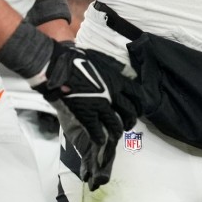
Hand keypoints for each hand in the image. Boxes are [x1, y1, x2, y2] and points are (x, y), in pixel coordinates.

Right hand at [32, 44, 142, 188]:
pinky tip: (99, 141)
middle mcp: (113, 95)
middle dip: (131, 121)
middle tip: (128, 125)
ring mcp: (100, 106)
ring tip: (116, 135)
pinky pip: (97, 131)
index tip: (138, 111)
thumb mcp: (102, 60)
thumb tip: (122, 73)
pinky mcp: (87, 115)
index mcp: (117, 80)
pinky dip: (99, 138)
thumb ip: (113, 70)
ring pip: (116, 124)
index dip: (140, 106)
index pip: (138, 95)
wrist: (60, 68)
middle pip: (130, 112)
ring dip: (117, 132)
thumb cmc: (79, 60)